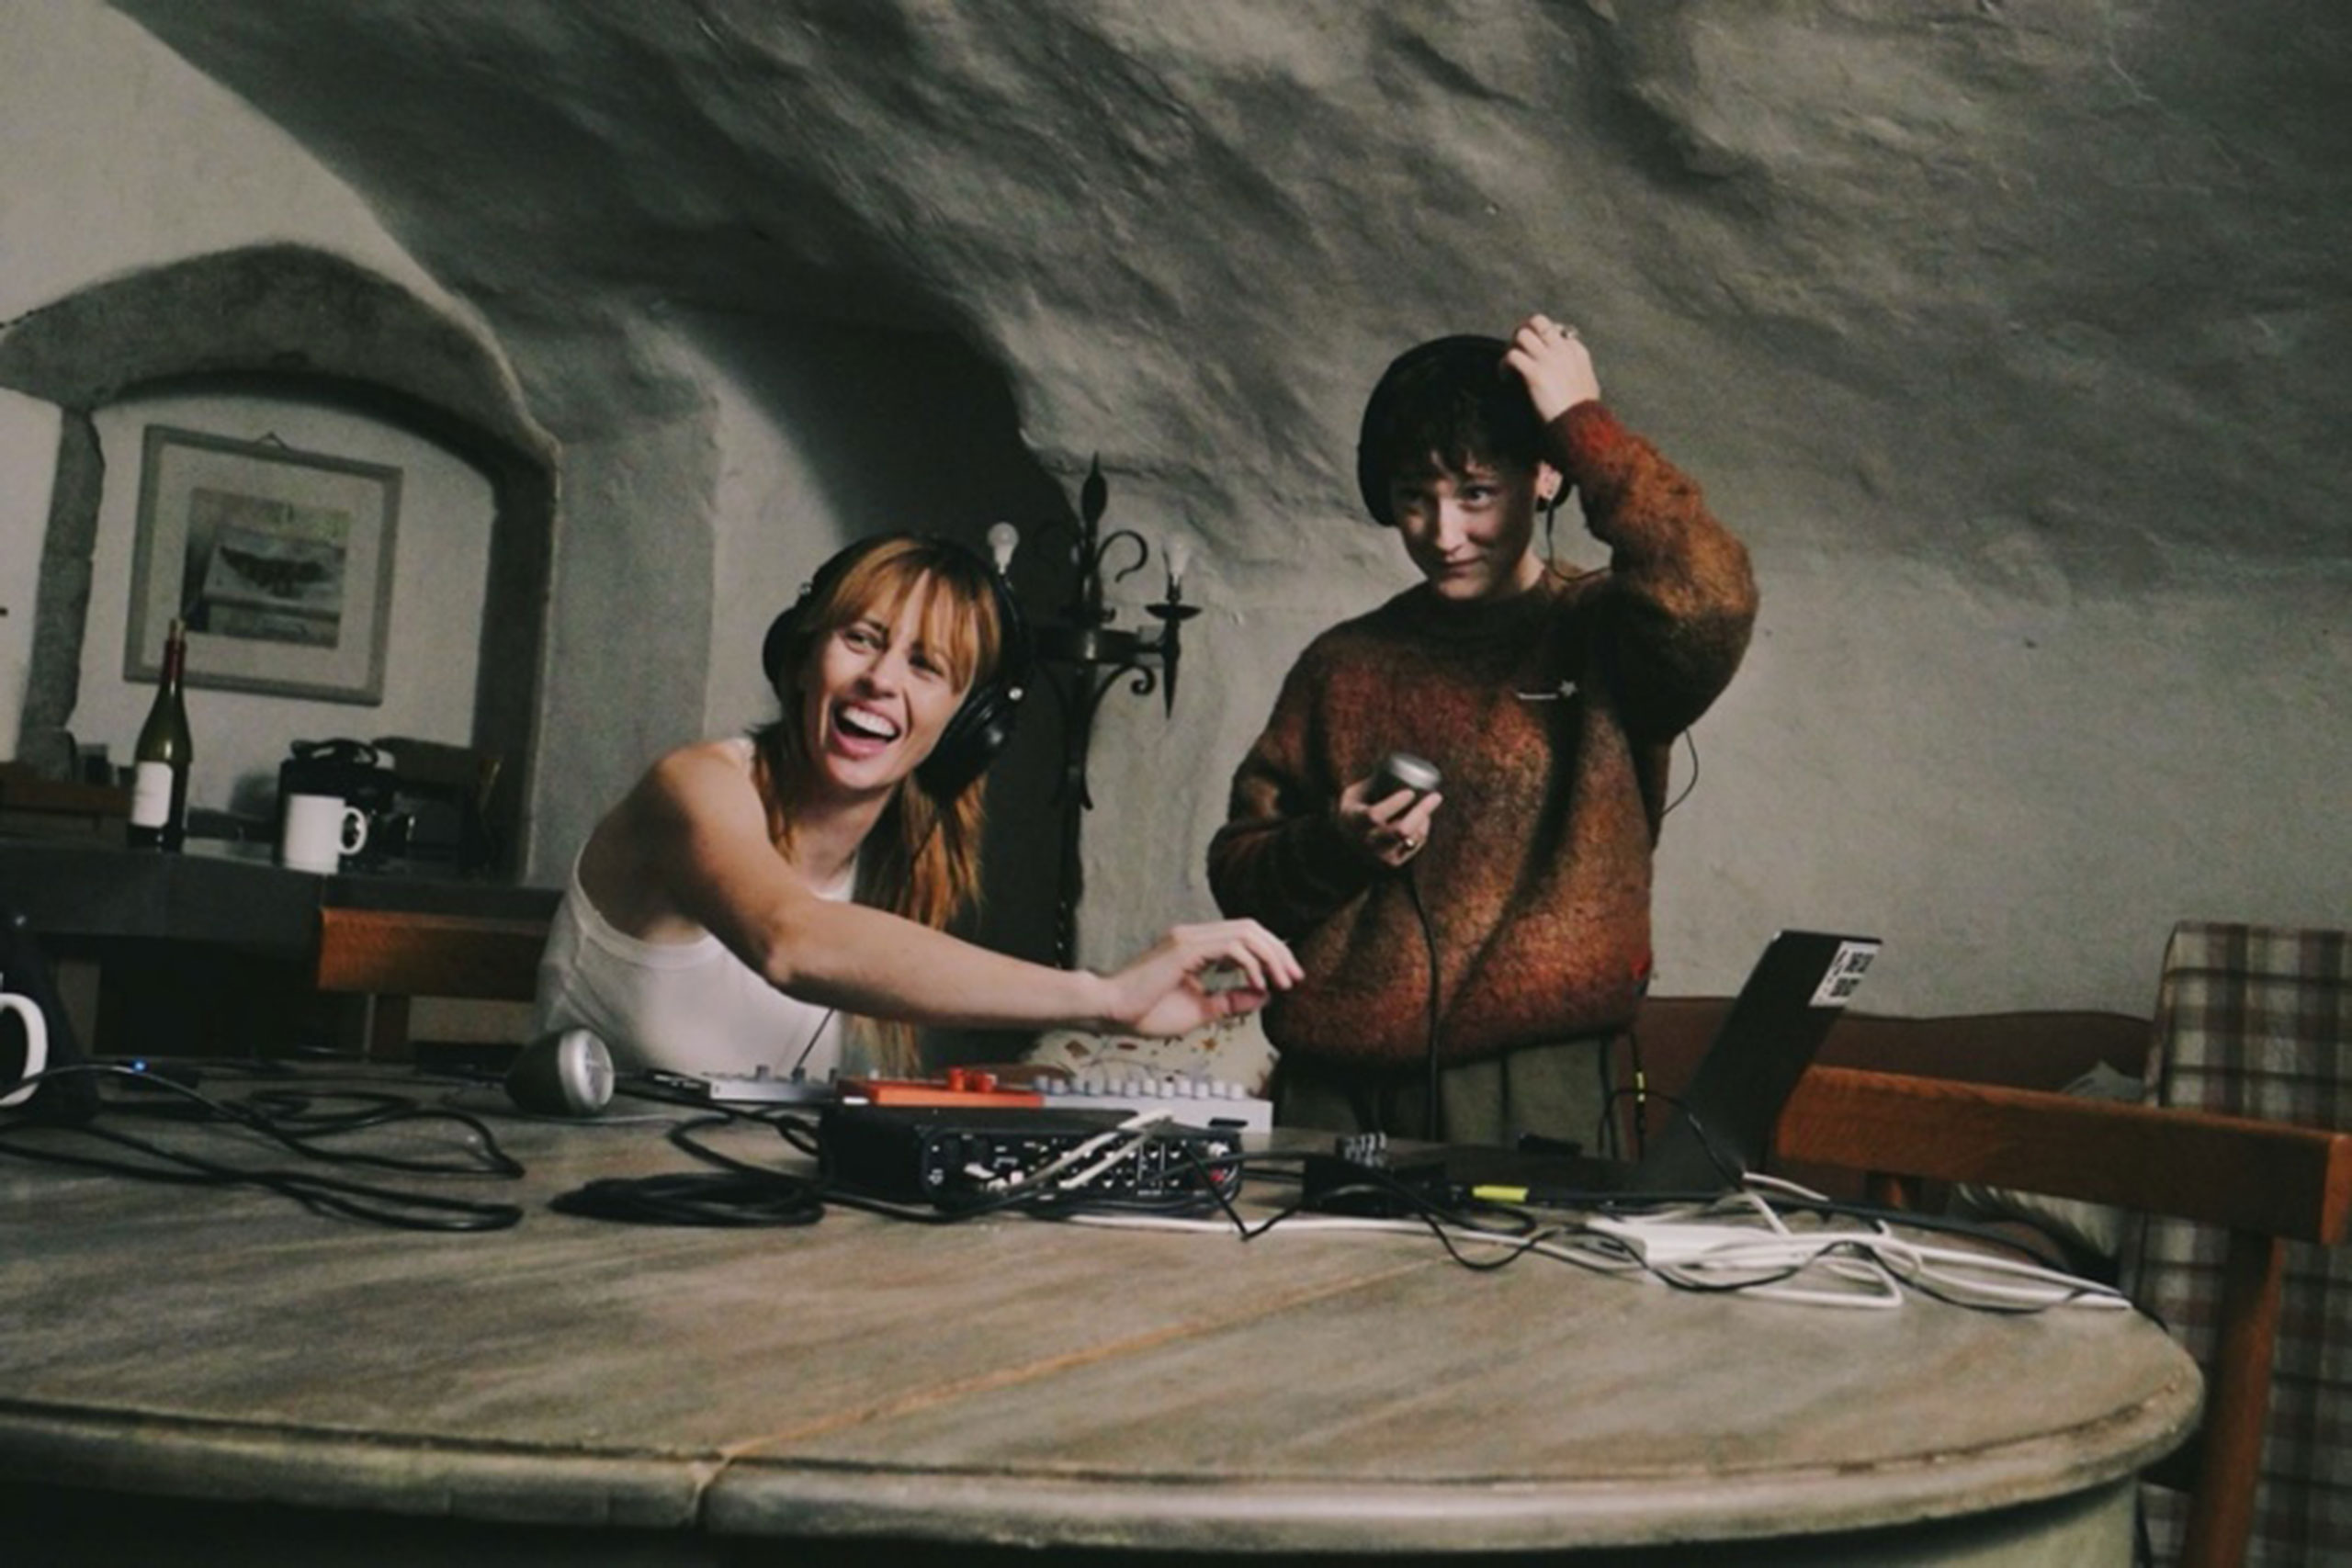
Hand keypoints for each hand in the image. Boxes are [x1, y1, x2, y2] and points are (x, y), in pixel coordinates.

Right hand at [1101, 920, 1302, 1037]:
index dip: (1271, 953)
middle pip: (1252, 928)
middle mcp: (1194, 935)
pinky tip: (1258, 985)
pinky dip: (1251, 964)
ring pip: (1246, 932)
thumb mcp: (1198, 1010)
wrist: (1109, 1010)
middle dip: (1279, 951)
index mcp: (1195, 946)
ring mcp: (1189, 938)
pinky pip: (1231, 946)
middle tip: (1295, 978)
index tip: (1286, 978)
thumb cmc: (1144, 1011)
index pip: (1244, 936)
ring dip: (1271, 956)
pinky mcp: (1185, 948)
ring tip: (1282, 982)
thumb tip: (1262, 997)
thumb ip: (1229, 1001)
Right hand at [1337, 771, 1443, 871]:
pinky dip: (1423, 830)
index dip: (1394, 804)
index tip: (1410, 792)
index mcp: (1354, 822)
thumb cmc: (1354, 810)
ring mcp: (1380, 855)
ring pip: (1411, 838)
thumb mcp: (1353, 795)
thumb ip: (1370, 783)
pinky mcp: (1393, 862)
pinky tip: (1424, 818)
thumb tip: (1396, 765)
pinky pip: (1414, 845)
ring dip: (1425, 819)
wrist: (1345, 844)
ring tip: (1430, 803)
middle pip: (1400, 830)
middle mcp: (1367, 843)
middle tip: (1435, 796)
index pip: (1375, 815)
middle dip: (1421, 812)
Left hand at [1503, 313, 1600, 422]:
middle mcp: (1562, 350)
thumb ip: (1577, 372)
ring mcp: (1549, 360)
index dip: (1541, 337)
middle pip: (1538, 322)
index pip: (1556, 329)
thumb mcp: (1587, 383)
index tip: (1533, 352)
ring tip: (1509, 363)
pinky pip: (1512, 356)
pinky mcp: (1535, 373)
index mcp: (1576, 351)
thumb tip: (1570, 375)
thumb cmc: (1585, 411)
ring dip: (1511, 346)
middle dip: (1523, 330)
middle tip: (1516, 347)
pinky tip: (1505, 378)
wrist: (1582, 423)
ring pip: (1522, 334)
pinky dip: (1504, 365)